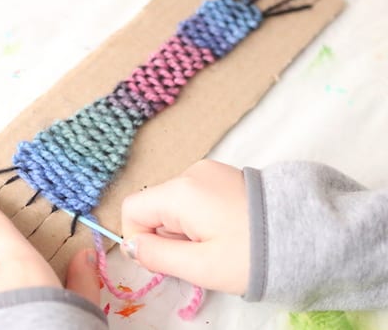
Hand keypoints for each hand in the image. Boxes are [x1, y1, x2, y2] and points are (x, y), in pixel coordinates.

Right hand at [120, 159, 249, 294]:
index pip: (132, 208)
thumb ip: (157, 255)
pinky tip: (225, 230)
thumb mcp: (201, 266)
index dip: (139, 237)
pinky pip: (193, 197)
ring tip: (217, 243)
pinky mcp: (223, 176)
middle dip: (166, 234)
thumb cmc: (251, 254)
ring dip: (184, 228)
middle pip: (154, 205)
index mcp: (180, 191)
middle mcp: (191, 173)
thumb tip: (131, 245)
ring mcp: (208, 171)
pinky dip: (199, 217)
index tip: (166, 259)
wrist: (307, 234)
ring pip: (174, 203)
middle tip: (199, 255)